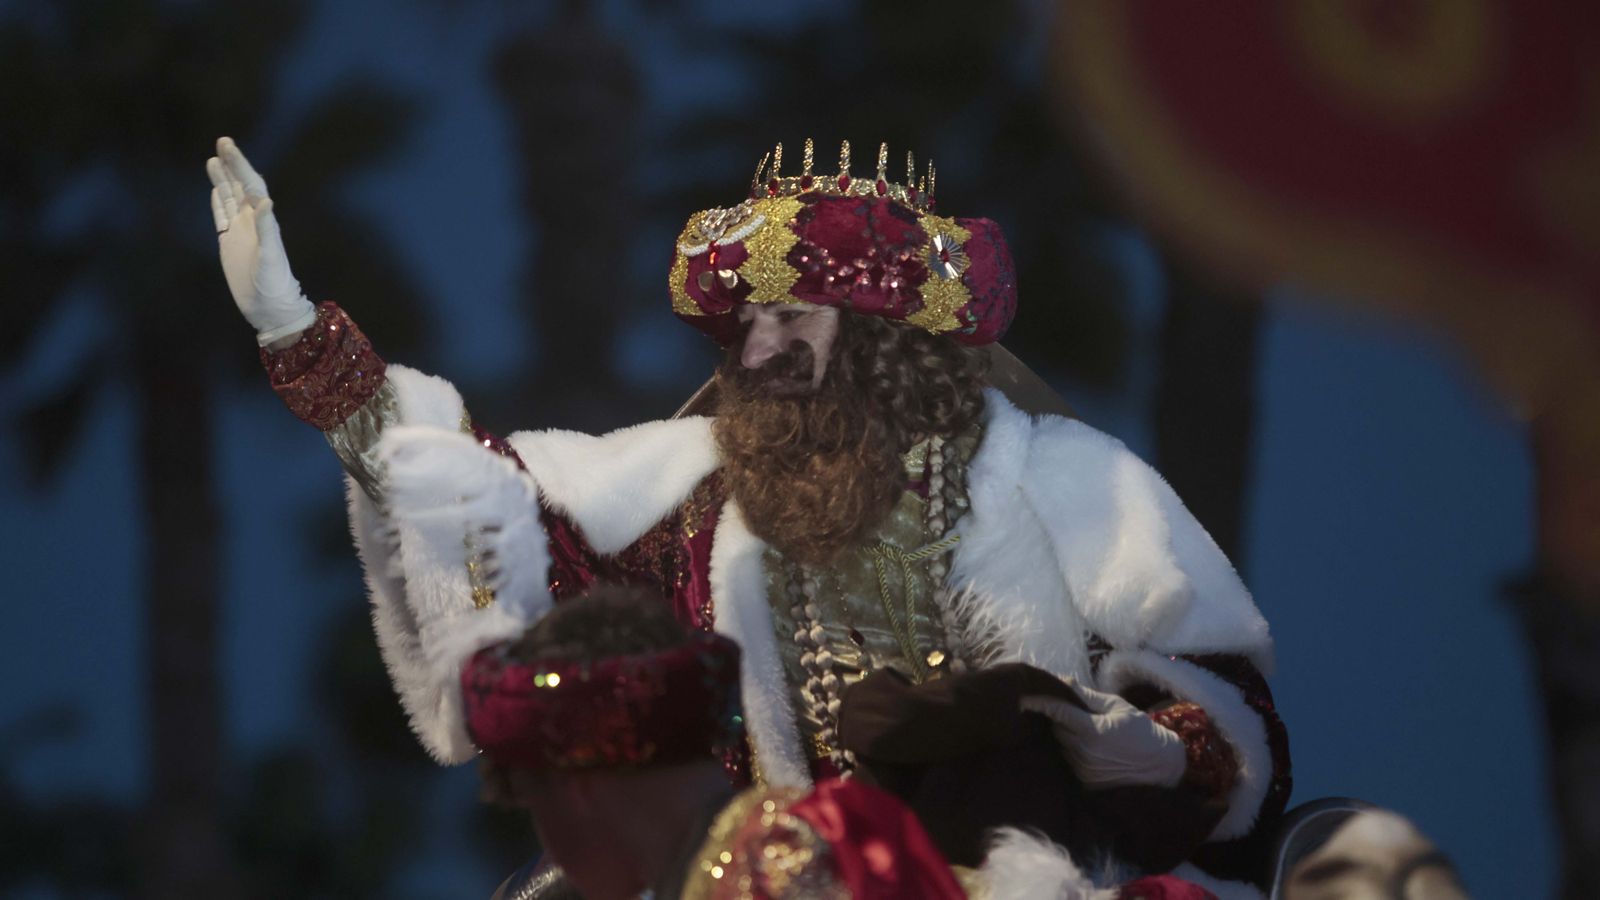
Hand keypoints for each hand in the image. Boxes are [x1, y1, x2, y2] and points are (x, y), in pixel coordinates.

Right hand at [206, 136, 315, 346]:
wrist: (270, 308)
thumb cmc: (276, 284)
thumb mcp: (272, 257)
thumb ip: (268, 229)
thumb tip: (265, 201)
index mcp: (263, 221)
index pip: (251, 185)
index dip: (240, 166)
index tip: (228, 147)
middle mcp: (252, 222)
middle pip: (240, 186)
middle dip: (231, 164)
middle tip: (222, 141)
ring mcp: (240, 232)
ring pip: (229, 198)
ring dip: (222, 179)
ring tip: (213, 159)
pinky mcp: (230, 244)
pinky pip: (222, 217)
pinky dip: (218, 201)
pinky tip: (214, 189)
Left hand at [1021, 682, 1185, 788]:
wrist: (1160, 768)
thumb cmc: (1141, 732)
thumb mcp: (1118, 707)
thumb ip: (1088, 696)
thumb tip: (1063, 681)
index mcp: (1092, 731)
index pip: (1058, 713)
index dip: (1039, 703)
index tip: (1022, 696)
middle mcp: (1083, 752)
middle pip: (1055, 729)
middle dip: (1055, 717)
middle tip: (1060, 706)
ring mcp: (1082, 769)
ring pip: (1060, 744)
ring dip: (1062, 734)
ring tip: (1075, 726)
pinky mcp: (1083, 781)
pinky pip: (1067, 759)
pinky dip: (1070, 749)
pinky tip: (1082, 744)